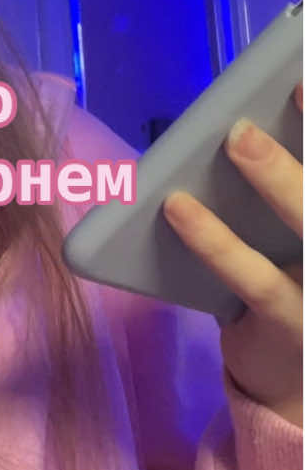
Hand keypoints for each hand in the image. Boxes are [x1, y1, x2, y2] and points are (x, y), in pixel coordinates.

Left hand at [162, 82, 302, 428]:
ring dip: (276, 175)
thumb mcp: (291, 232)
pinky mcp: (293, 326)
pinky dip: (215, 239)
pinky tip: (177, 206)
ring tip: (235, 134)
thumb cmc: (290, 280)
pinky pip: (255, 278)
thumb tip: (247, 122)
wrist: (292, 385)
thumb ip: (283, 188)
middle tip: (295, 84)